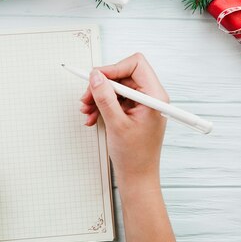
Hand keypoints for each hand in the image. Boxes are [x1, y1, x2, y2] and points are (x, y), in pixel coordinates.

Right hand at [80, 53, 167, 187]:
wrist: (137, 177)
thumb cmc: (135, 156)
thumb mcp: (116, 123)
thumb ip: (105, 97)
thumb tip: (96, 77)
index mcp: (154, 96)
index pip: (135, 64)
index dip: (113, 68)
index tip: (96, 78)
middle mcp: (151, 96)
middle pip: (123, 75)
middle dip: (102, 85)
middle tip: (86, 98)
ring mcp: (142, 104)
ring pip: (116, 87)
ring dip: (99, 96)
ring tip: (87, 111)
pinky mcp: (134, 111)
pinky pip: (115, 99)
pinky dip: (102, 105)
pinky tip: (92, 117)